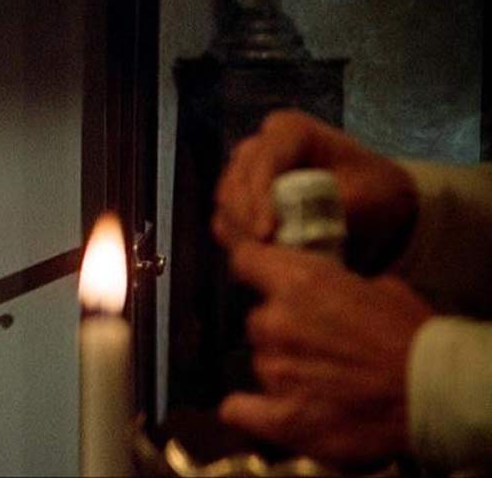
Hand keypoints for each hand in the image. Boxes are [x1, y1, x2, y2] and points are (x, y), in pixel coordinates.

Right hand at [213, 109, 418, 271]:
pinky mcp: (243, 194)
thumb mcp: (366, 196)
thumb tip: (296, 234)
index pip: (263, 162)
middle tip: (262, 253)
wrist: (375, 199)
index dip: (259, 199)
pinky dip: (237, 237)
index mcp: (290, 130)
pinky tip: (256, 257)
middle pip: (236, 180)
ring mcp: (248, 168)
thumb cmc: (374, 190)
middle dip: (244, 218)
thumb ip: (331, 210)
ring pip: (226, 199)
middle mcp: (262, 143)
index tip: (267, 235)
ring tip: (260, 259)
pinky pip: (227, 216)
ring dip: (238, 230)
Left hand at [220, 241, 433, 464]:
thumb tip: (327, 290)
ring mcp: (273, 370)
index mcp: (300, 283)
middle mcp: (275, 322)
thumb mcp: (381, 288)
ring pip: (260, 361)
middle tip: (317, 343)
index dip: (253, 268)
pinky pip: (239, 409)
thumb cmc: (415, 338)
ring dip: (282, 367)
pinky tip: (271, 408)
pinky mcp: (278, 416)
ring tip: (321, 379)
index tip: (260, 275)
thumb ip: (337, 285)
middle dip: (281, 328)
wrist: (435, 395)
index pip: (246, 260)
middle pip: (257, 320)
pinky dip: (251, 409)